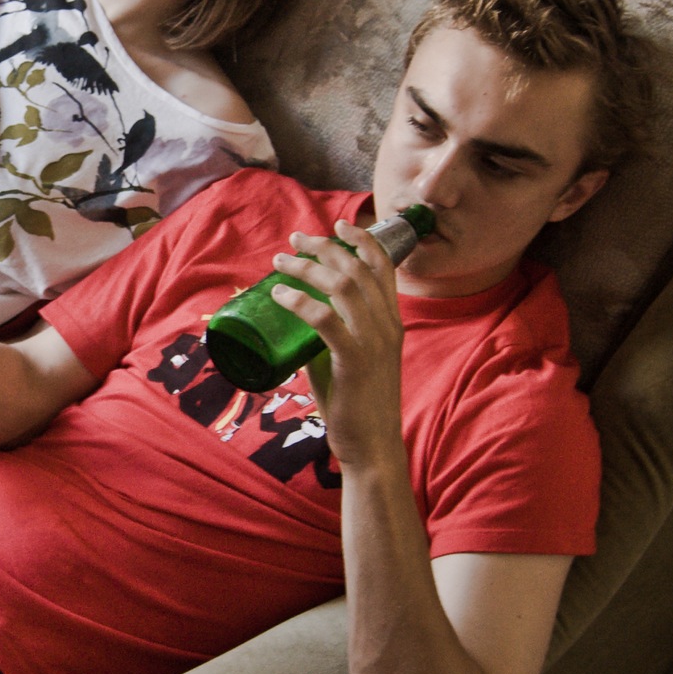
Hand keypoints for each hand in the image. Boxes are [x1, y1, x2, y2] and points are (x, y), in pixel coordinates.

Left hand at [268, 219, 405, 473]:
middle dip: (324, 246)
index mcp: (392, 322)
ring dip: (307, 267)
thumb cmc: (358, 405)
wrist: (373, 447)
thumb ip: (334, 337)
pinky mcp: (355, 360)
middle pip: (357, 268)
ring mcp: (374, 342)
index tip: (338, 226)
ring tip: (281, 261)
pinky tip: (280, 295)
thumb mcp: (352, 360)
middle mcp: (388, 325)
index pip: (383, 267)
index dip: (361, 241)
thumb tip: (299, 319)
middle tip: (295, 240)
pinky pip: (325, 319)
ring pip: (342, 286)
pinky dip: (300, 301)